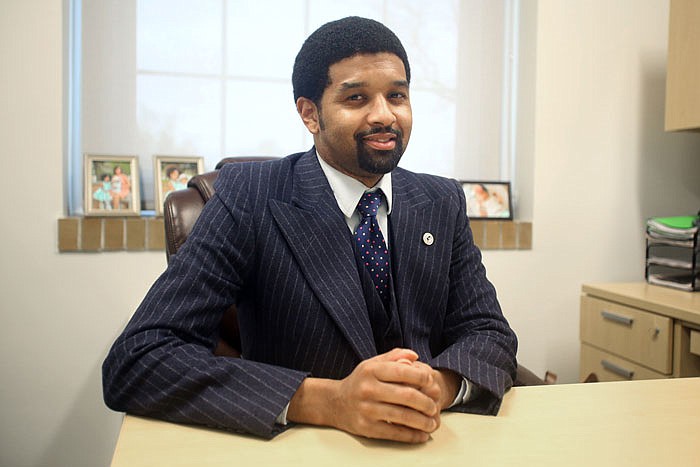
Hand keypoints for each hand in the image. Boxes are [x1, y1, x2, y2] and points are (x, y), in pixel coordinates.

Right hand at [287, 348, 441, 442]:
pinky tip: (421, 435)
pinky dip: (412, 435)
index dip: (422, 378)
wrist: (335, 403)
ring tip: (432, 423)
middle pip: (407, 396)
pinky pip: (394, 433)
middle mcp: (368, 389)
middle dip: (427, 402)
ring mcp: (366, 409)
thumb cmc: (360, 382)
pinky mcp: (366, 428)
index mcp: (371, 370)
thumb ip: (394, 357)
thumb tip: (414, 356)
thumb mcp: (373, 364)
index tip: (432, 383)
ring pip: (403, 416)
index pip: (403, 372)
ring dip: (423, 422)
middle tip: (435, 406)